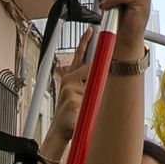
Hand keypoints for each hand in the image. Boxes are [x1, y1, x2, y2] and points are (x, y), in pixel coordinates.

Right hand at [43, 29, 90, 153]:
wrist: (60, 132)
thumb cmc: (71, 114)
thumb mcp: (80, 96)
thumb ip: (89, 84)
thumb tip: (103, 76)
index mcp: (70, 78)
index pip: (78, 56)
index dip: (85, 42)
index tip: (91, 31)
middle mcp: (68, 80)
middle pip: (88, 70)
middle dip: (94, 77)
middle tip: (91, 83)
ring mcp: (69, 89)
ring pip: (91, 87)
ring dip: (92, 99)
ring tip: (80, 109)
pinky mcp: (72, 98)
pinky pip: (89, 100)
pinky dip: (88, 108)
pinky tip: (77, 114)